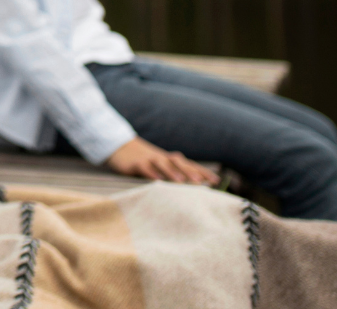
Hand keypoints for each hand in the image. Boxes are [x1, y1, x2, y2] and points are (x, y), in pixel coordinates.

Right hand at [104, 137, 218, 184]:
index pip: (189, 164)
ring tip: (182, 182)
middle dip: (191, 172)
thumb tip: (191, 189)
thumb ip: (172, 174)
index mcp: (169, 160)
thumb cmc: (143, 161)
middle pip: (179, 162)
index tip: (217, 181)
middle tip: (203, 183)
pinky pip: (145, 168)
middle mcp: (162, 158)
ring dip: (173, 172)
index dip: (202, 172)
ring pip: (163, 164)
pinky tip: (157, 181)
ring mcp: (149, 159)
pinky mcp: (135, 163)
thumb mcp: (158, 166)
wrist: (119, 147)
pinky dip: (151, 173)